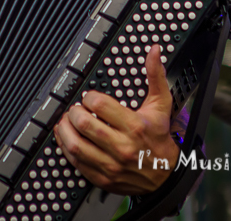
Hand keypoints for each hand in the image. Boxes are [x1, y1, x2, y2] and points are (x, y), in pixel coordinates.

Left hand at [53, 44, 178, 194]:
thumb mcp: (161, 106)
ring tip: (67, 122)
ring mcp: (111, 164)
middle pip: (84, 124)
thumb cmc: (160, 138)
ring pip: (75, 145)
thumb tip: (154, 52)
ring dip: (65, 130)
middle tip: (75, 109)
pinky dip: (65, 148)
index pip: (99, 106)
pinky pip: (75, 162)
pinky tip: (67, 138)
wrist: (166, 176)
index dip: (88, 97)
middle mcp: (122, 147)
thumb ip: (155, 76)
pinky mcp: (102, 177)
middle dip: (74, 112)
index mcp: (134, 126)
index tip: (88, 97)